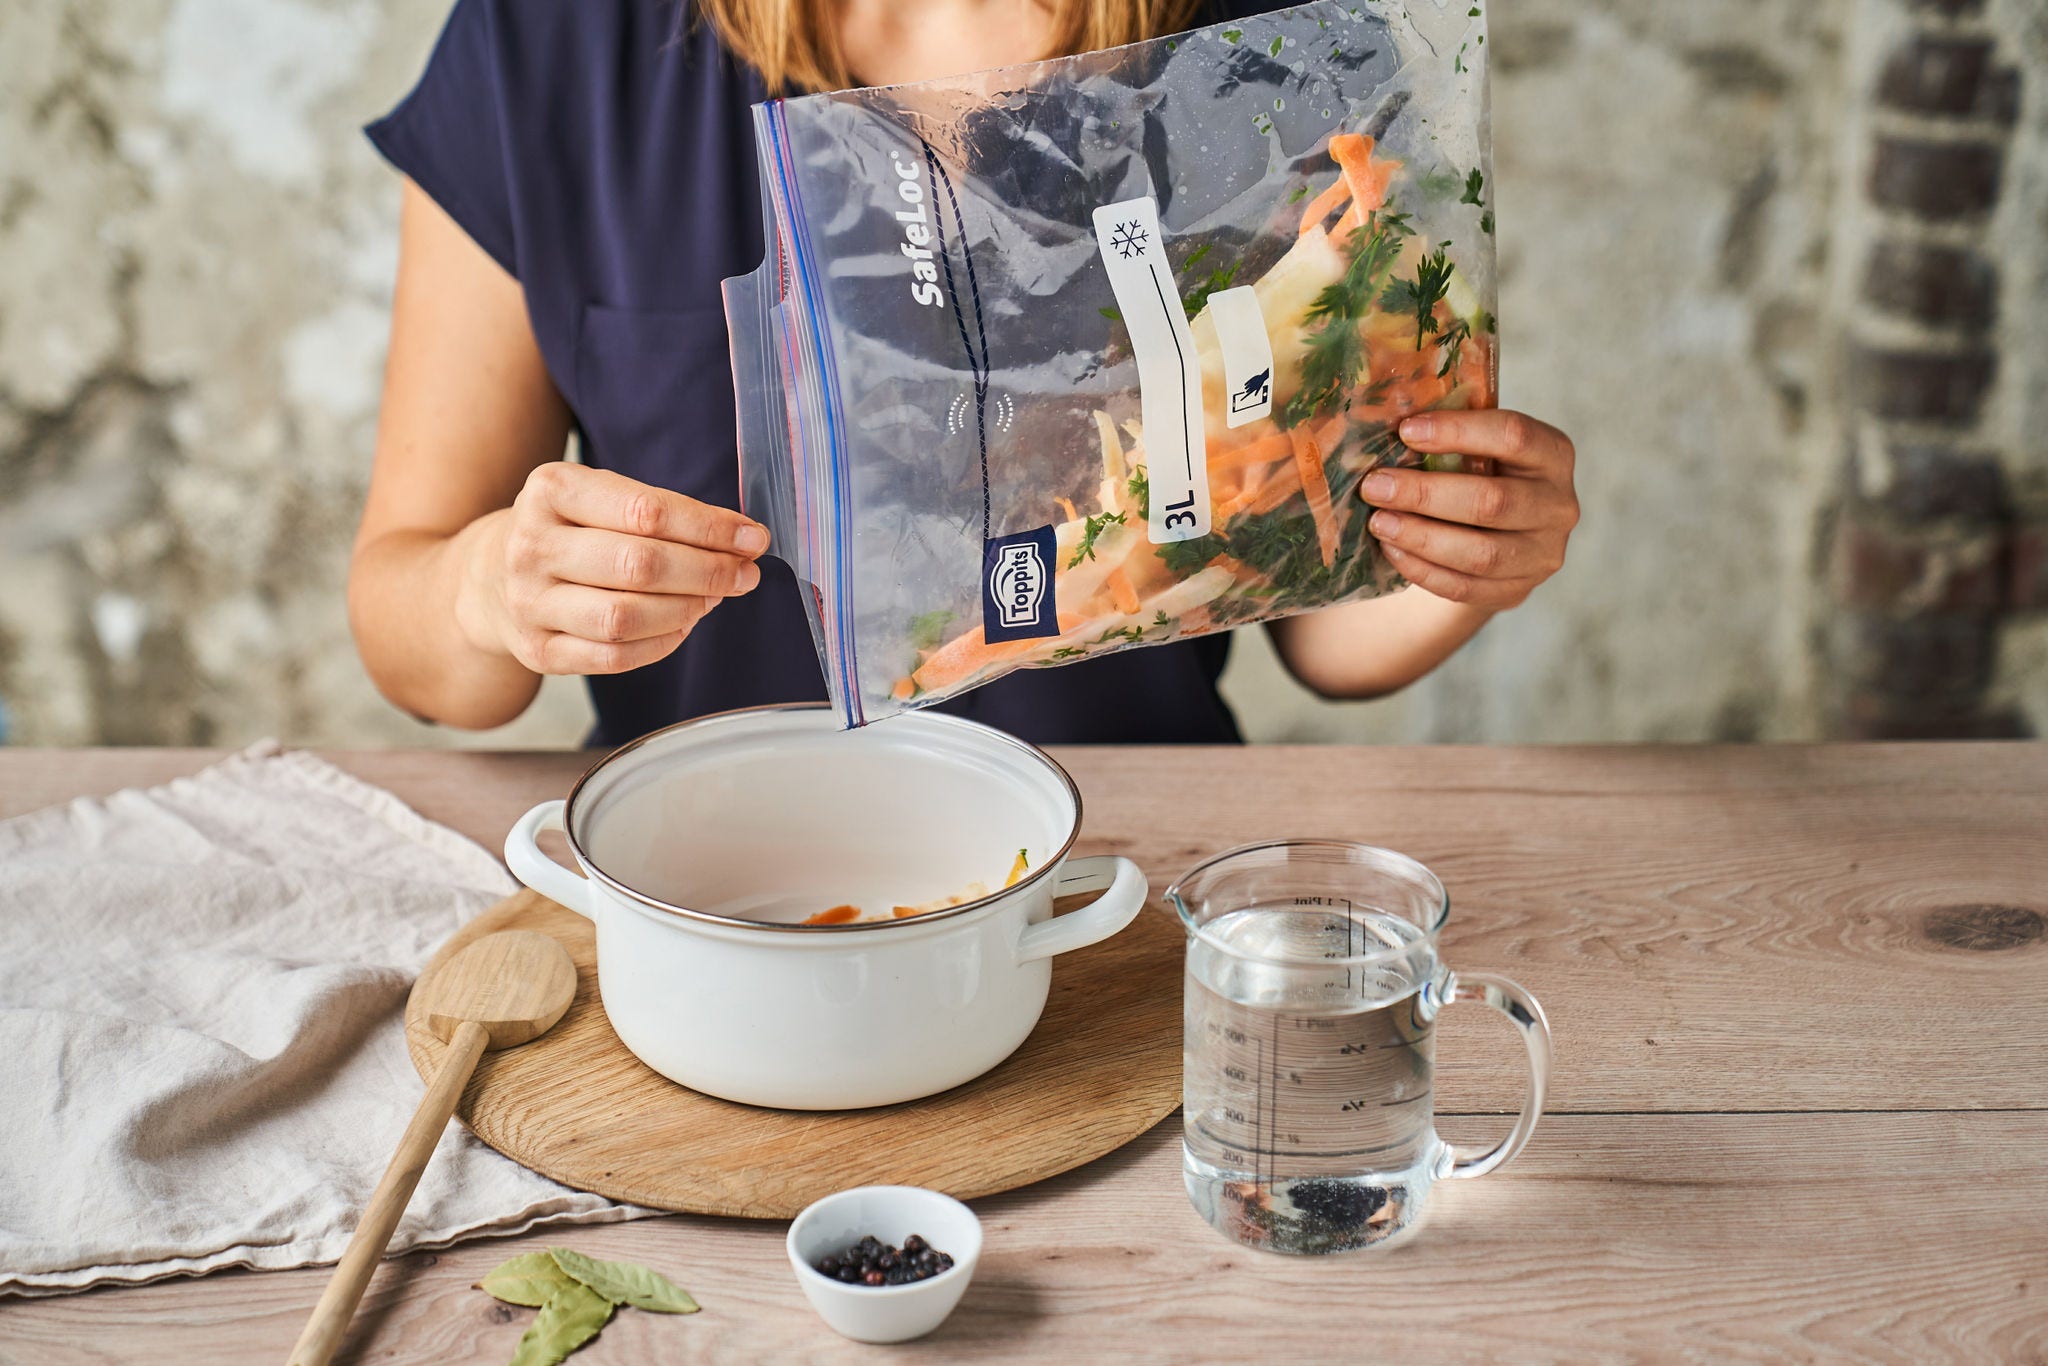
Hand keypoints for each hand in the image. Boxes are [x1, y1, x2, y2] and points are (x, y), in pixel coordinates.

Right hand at [459, 462, 768, 674]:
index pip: (647, 511)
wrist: (488, 578)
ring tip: (712, 599)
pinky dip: (660, 644)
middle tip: (744, 575)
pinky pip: (613, 657)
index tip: (752, 538)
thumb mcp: (596, 498)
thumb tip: (741, 540)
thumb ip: (660, 512)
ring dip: (686, 610)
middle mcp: (532, 545)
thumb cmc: (566, 531)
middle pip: (639, 565)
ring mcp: (530, 603)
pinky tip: (682, 626)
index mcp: (551, 490)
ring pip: (625, 616)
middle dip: (707, 572)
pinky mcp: (537, 650)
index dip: (709, 528)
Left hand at [1358, 409, 1578, 609]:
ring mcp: (1542, 554)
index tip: (1405, 430)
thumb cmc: (1482, 474)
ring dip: (1421, 537)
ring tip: (1379, 522)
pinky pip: (1466, 587)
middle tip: (1375, 486)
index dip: (1458, 431)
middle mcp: (1558, 505)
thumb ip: (1450, 436)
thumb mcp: (1480, 447)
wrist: (1502, 534)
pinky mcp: (1517, 590)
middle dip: (1426, 494)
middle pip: (1493, 502)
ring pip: (1481, 554)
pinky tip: (1392, 551)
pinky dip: (1423, 570)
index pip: (1513, 436)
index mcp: (1553, 454)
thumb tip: (1383, 420)